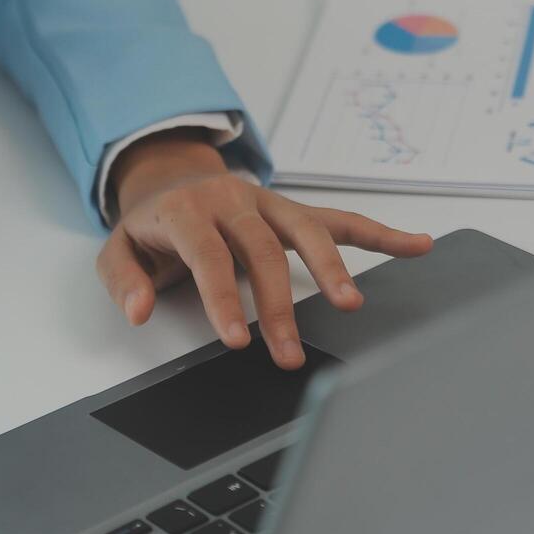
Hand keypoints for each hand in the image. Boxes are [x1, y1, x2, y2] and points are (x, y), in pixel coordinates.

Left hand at [97, 129, 432, 368]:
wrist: (169, 181)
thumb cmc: (151, 227)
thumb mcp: (118, 250)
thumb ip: (124, 281)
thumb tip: (139, 310)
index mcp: (188, 211)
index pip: (210, 257)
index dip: (225, 297)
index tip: (239, 339)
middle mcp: (233, 201)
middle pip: (263, 251)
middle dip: (280, 305)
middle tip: (289, 352)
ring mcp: (268, 203)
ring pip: (307, 231)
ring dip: (333, 267)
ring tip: (351, 303)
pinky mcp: (293, 210)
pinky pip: (341, 219)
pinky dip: (381, 233)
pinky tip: (416, 245)